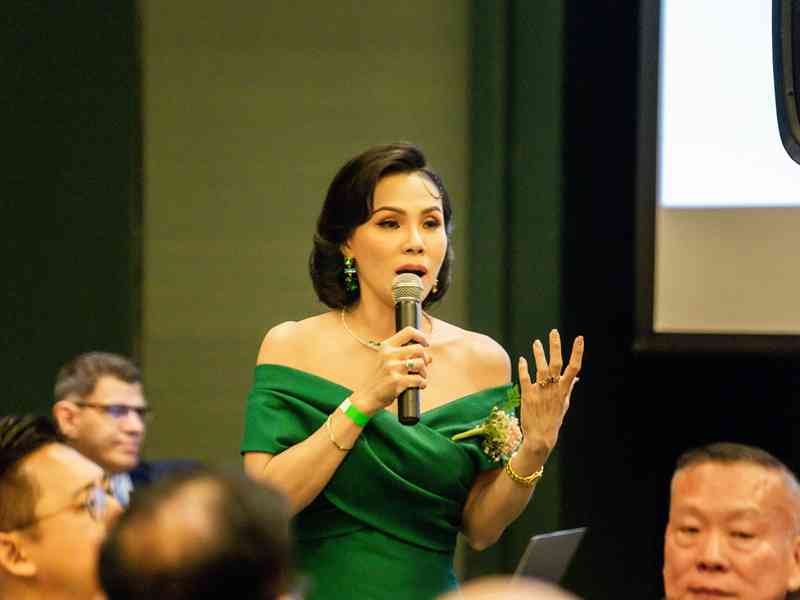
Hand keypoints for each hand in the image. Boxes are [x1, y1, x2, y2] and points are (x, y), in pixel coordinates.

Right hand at [350, 326, 432, 415]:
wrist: (367, 396)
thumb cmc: (380, 379)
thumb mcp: (388, 361)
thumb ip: (406, 356)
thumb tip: (429, 357)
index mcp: (386, 346)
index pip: (408, 332)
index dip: (421, 336)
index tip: (426, 344)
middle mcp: (389, 354)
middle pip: (419, 349)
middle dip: (425, 359)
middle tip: (422, 367)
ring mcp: (392, 367)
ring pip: (420, 364)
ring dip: (424, 372)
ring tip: (420, 377)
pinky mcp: (396, 381)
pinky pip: (419, 379)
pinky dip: (423, 383)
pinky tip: (420, 385)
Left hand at [518, 330, 583, 453]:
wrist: (540, 438)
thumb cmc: (553, 420)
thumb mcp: (564, 404)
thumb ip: (569, 389)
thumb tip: (576, 377)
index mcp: (564, 390)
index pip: (574, 368)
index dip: (577, 352)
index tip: (579, 338)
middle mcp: (554, 389)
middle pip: (557, 364)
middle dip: (556, 346)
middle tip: (553, 332)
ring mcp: (541, 392)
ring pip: (541, 368)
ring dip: (539, 354)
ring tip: (536, 342)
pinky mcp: (528, 396)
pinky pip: (525, 378)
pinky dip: (524, 367)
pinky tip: (522, 359)